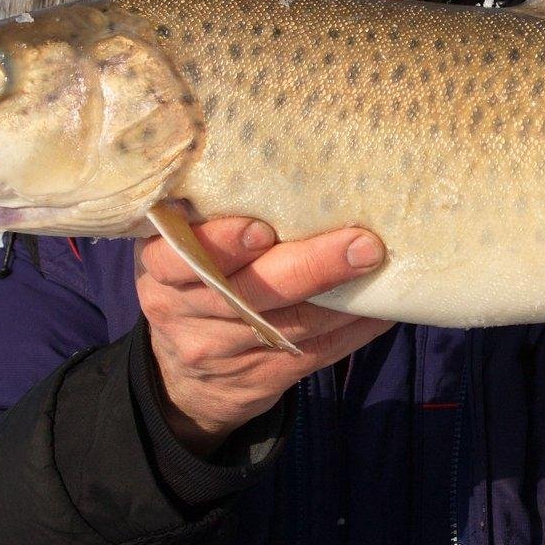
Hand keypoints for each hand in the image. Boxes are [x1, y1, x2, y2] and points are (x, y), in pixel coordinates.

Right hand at [137, 217, 391, 455]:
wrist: (184, 379)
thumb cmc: (193, 284)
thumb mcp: (179, 252)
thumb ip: (207, 219)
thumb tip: (287, 164)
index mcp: (162, 272)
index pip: (178, 259)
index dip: (220, 245)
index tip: (262, 229)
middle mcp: (185, 314)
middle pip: (249, 293)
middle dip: (310, 267)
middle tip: (362, 243)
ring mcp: (223, 352)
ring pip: (291, 326)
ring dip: (344, 297)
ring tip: (381, 265)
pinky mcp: (261, 379)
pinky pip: (315, 354)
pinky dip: (353, 329)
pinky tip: (382, 307)